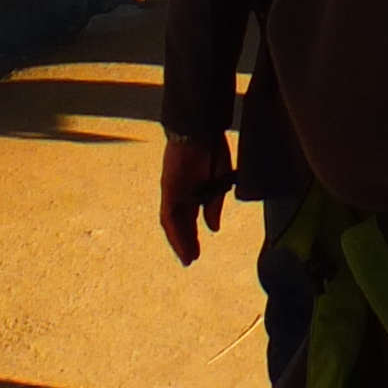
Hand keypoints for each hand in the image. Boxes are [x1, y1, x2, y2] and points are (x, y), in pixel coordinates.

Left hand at [159, 133, 232, 264]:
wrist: (200, 127)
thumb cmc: (211, 146)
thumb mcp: (218, 179)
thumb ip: (214, 204)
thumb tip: (213, 228)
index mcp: (193, 189)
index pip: (190, 218)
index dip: (193, 235)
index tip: (198, 252)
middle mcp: (180, 193)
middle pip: (180, 223)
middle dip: (186, 242)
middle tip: (191, 260)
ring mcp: (173, 191)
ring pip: (172, 223)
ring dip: (179, 241)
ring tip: (188, 258)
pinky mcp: (169, 188)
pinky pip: (169, 214)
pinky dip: (174, 230)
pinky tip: (181, 243)